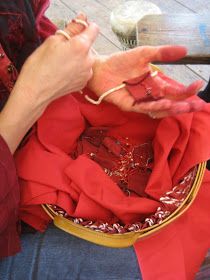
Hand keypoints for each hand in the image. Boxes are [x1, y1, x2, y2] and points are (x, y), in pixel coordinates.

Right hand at [13, 15, 98, 106]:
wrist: (36, 91)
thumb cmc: (40, 65)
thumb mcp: (53, 41)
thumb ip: (71, 29)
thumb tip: (82, 20)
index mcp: (81, 46)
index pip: (94, 29)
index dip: (85, 27)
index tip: (75, 31)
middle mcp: (88, 61)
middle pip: (88, 46)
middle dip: (78, 45)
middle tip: (62, 51)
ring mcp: (87, 74)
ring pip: (86, 59)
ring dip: (78, 58)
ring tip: (62, 64)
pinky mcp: (83, 83)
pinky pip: (83, 71)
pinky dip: (76, 70)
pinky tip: (64, 73)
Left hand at [87, 46, 203, 116]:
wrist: (99, 68)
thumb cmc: (120, 61)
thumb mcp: (144, 53)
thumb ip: (162, 53)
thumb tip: (185, 50)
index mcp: (154, 83)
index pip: (173, 90)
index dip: (186, 90)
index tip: (198, 85)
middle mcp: (149, 94)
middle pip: (170, 102)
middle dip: (184, 105)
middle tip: (197, 105)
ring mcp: (139, 101)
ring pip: (159, 109)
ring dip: (173, 108)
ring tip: (185, 106)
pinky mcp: (129, 105)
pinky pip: (144, 108)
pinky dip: (155, 106)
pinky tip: (166, 103)